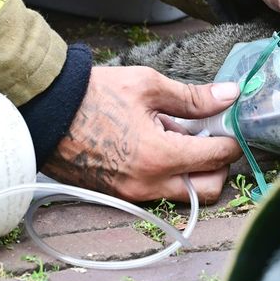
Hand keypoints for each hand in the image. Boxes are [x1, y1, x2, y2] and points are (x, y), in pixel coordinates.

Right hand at [42, 66, 241, 202]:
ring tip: (181, 135)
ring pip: (183, 193)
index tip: (232, 123)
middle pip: (208, 189)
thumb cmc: (95, 95)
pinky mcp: (121, 194)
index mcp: (161, 156)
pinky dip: (170, 173)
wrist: (47, 111)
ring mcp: (133, 193)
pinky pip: (159, 191)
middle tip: (213, 134)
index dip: (232, 138)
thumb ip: (193, 97)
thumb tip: (230, 95)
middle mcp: (150, 184)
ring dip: (194, 170)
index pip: (217, 157)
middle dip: (219, 164)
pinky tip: (159, 142)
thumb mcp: (148, 86)